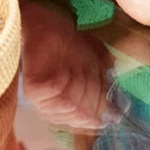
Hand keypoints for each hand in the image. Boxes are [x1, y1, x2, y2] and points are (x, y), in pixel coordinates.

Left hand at [20, 0, 117, 131]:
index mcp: (71, 110)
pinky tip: (63, 70)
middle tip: (86, 72)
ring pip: (71, 105)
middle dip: (90, 91)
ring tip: (74, 69)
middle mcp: (57, 111)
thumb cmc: (72, 47)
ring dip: (78, 84)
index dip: (100, 105)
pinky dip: (63, 80)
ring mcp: (43, 102)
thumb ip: (106, 89)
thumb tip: (117, 114)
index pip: (91, 122)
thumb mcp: (98, 66)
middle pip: (83, 114)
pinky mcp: (32, 91)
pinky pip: (56, 93)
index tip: (102, 88)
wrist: (46, 27)